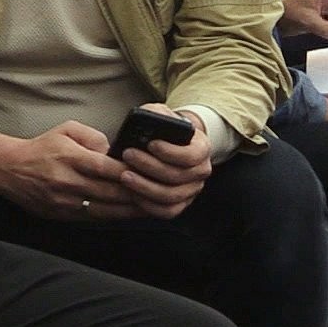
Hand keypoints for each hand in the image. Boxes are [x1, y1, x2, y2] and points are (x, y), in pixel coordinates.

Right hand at [0, 122, 144, 220]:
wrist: (9, 169)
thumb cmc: (43, 147)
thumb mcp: (67, 130)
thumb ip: (93, 137)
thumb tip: (113, 150)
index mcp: (70, 158)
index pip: (106, 168)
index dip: (129, 172)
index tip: (149, 172)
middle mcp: (68, 182)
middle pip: (109, 192)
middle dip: (136, 194)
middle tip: (158, 193)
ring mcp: (65, 202)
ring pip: (104, 209)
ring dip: (129, 210)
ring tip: (151, 207)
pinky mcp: (62, 215)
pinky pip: (93, 218)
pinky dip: (113, 216)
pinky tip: (129, 214)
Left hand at [112, 104, 211, 218]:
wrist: (171, 145)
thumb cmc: (164, 130)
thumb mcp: (163, 115)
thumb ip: (157, 115)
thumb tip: (146, 121)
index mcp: (202, 149)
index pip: (191, 155)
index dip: (170, 152)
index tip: (151, 144)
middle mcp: (201, 171)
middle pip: (177, 176)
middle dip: (150, 166)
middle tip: (128, 155)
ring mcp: (192, 190)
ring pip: (170, 196)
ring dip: (145, 187)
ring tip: (125, 175)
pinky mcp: (180, 204)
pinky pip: (166, 211)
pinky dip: (148, 205)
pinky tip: (133, 193)